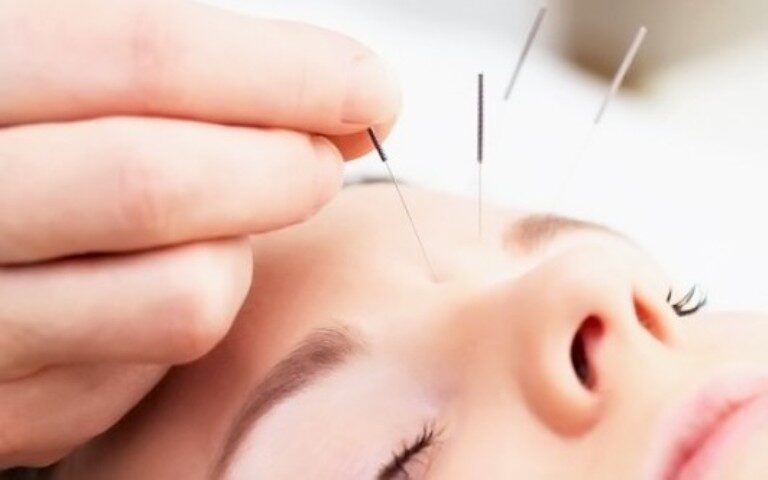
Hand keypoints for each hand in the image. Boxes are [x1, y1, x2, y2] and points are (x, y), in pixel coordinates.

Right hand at [0, 0, 399, 467]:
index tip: (370, 91)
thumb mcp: (75, 82)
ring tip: (222, 231)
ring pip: (184, 297)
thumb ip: (179, 80)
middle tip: (323, 161)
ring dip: (238, 258)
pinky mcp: (8, 410)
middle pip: (159, 184)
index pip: (146, 59)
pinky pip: (154, 370)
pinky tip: (155, 288)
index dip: (286, 72)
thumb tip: (348, 96)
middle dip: (285, 170)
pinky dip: (184, 321)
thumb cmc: (36, 151)